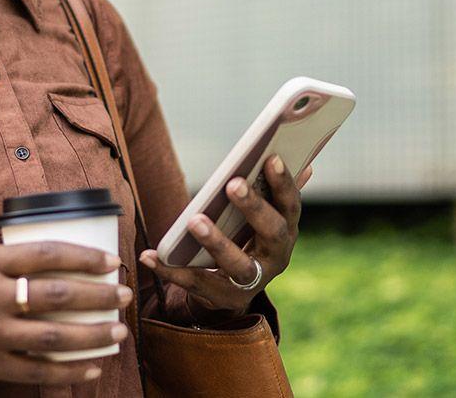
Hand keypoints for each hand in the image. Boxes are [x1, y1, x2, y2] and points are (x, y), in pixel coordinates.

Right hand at [0, 242, 132, 393]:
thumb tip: (46, 261)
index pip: (45, 254)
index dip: (83, 256)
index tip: (109, 258)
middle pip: (58, 295)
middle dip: (98, 295)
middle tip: (124, 294)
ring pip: (54, 336)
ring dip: (93, 334)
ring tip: (119, 330)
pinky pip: (35, 371)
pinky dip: (67, 371)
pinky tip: (90, 367)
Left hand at [139, 155, 311, 316]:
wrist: (234, 291)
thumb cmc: (248, 240)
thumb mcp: (265, 218)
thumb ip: (277, 194)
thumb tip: (306, 165)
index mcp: (286, 231)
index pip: (291, 205)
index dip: (284, 183)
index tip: (271, 157)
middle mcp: (276, 258)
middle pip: (272, 232)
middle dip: (254, 207)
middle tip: (232, 184)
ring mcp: (252, 281)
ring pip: (238, 264)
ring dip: (217, 241)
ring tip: (194, 220)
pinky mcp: (223, 297)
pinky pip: (196, 284)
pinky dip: (171, 270)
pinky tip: (149, 255)